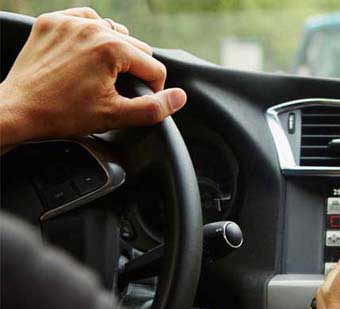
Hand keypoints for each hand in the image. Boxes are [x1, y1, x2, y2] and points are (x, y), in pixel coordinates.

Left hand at [0, 7, 186, 147]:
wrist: (18, 109)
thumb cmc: (62, 114)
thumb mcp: (115, 116)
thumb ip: (153, 108)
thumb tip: (179, 97)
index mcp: (111, 49)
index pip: (153, 66)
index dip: (153, 88)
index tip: (139, 100)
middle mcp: (92, 29)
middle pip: (136, 47)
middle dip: (134, 70)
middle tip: (118, 91)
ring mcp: (70, 22)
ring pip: (113, 31)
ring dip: (115, 50)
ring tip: (103, 73)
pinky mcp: (52, 22)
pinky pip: (85, 19)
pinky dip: (91, 33)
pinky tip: (87, 52)